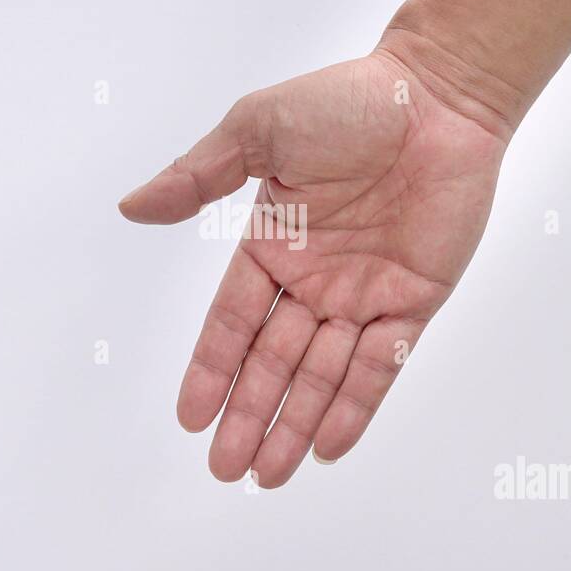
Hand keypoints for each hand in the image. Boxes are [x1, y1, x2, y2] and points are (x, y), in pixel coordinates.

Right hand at [119, 38, 510, 486]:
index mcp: (273, 244)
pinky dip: (356, 405)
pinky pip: (381, 363)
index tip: (190, 418)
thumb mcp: (258, 129)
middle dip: (248, 415)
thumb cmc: (348, 101)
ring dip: (295, 424)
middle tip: (224, 469)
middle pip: (273, 361)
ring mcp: (364, 293)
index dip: (211, 370)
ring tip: (268, 475)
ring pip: (322, 374)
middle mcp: (314, 278)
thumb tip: (132, 207)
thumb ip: (199, 176)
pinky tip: (329, 446)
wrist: (438, 95)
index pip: (233, 321)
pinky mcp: (414, 299)